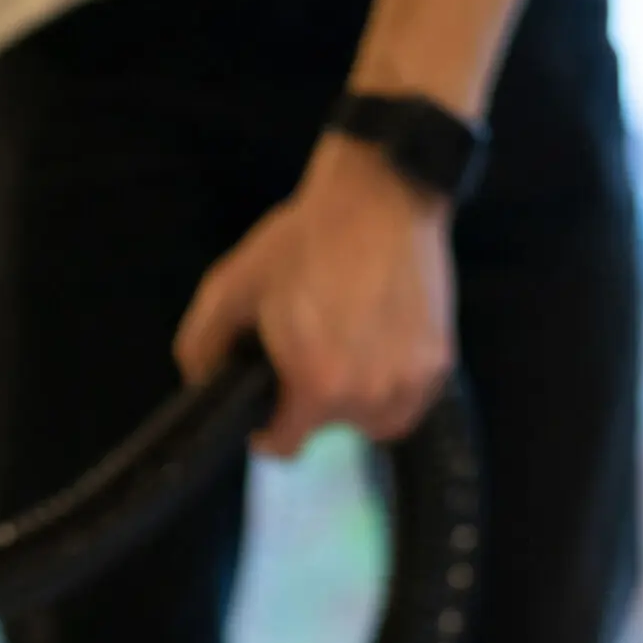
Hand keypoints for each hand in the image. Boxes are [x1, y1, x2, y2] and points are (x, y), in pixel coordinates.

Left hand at [173, 133, 455, 457]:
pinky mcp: (440, 362)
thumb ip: (202, 347)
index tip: (264, 402)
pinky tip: (375, 351)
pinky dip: (390, 389)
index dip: (264, 427)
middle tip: (304, 354)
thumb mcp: (230, 287)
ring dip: (354, 403)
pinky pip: (409, 403)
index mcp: (316, 386)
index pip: (284, 445)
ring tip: (342, 355)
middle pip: (327, 429)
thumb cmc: (302, 241)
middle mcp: (369, 396)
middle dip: (308, 403)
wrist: (380, 197)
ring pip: (373, 423)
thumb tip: (202, 386)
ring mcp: (411, 381)